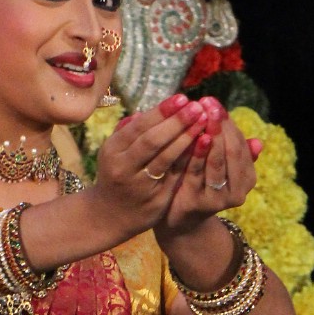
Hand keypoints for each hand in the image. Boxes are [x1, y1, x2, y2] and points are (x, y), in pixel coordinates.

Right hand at [89, 96, 208, 244]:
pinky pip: (175, 174)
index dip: (162, 111)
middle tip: (197, 106)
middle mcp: (124, 168)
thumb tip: (148, 110)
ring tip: (203, 121)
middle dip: (176, 122)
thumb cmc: (117, 174)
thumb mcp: (114, 152)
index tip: (182, 98)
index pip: (140, 126)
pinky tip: (202, 144)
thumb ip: (129, 131)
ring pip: (166, 158)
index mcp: (113, 151)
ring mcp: (140, 186)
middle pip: (152, 141)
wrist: (110, 216)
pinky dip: (188, 157)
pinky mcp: (156, 200)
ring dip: (186, 138)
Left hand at [154, 98, 263, 239]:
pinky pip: (197, 173)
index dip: (228, 122)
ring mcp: (218, 200)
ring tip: (203, 115)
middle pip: (232, 152)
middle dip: (220, 125)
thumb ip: (235, 152)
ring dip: (211, 136)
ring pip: (217, 162)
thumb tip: (259, 142)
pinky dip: (196, 154)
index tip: (214, 102)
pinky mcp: (198, 204)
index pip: (240, 144)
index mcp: (246, 178)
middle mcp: (238, 192)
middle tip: (208, 103)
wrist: (179, 219)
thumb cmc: (200, 184)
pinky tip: (195, 137)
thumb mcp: (220, 167)